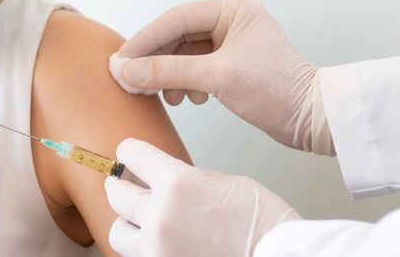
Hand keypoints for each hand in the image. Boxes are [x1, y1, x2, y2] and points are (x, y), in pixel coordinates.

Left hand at [105, 139, 299, 256]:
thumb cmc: (265, 222)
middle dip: (120, 185)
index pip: (133, 156)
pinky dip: (144, 248)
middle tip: (124, 183)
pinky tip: (159, 241)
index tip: (126, 153)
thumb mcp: (225, 182)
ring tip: (138, 220)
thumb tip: (168, 179)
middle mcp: (161, 215)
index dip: (128, 152)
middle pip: (116, 193)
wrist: (283, 256)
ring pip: (117, 232)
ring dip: (126, 222)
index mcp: (177, 183)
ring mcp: (159, 248)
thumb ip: (189, 179)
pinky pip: (138, 256)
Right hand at [110, 0, 333, 154]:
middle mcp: (230, 20)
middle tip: (130, 80)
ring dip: (167, 74)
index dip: (144, 41)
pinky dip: (182, 82)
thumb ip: (167, 71)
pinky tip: (186, 98)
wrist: (312, 120)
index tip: (120, 61)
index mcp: (233, 9)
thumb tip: (124, 69)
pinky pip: (193, 67)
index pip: (175, 20)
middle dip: (153, 61)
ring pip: (182, 53)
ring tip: (162, 95)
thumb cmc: (276, 91)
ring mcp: (230, 42)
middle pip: (175, 36)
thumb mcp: (216, 78)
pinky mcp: (230, 64)